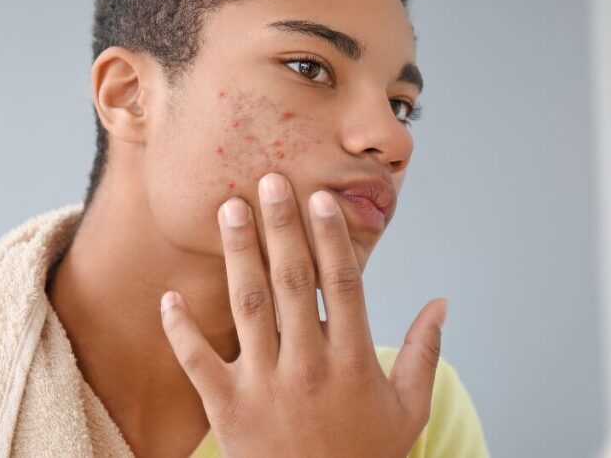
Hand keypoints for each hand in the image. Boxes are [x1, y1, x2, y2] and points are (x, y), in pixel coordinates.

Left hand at [160, 173, 446, 457]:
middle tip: (268, 180)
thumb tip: (442, 302)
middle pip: (292, 282)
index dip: (331, 237)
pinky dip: (181, 329)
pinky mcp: (228, 410)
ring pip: (248, 306)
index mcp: (353, 361)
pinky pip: (198, 362)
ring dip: (239, 254)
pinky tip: (169, 295)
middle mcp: (308, 365)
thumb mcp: (409, 409)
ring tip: (228, 210)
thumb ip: (424, 353)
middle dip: (280, 227)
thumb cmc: (367, 456)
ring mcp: (265, 386)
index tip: (320, 198)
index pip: (343, 284)